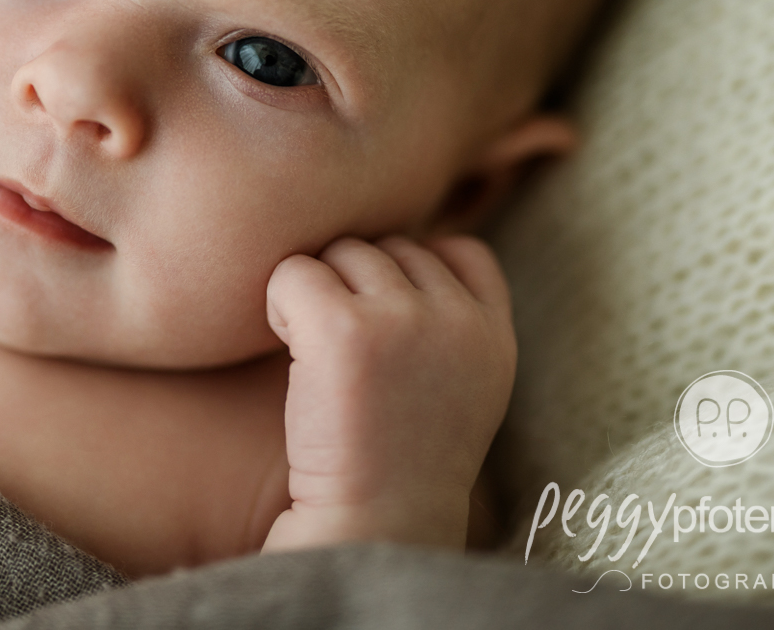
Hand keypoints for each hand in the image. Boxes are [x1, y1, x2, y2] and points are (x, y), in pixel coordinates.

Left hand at [262, 233, 516, 552]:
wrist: (368, 527)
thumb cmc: (397, 463)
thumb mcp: (462, 388)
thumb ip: (451, 323)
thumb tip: (409, 246)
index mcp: (494, 336)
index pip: (463, 251)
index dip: (415, 271)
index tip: (385, 322)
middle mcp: (456, 319)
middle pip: (388, 247)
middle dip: (356, 286)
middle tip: (342, 353)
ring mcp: (402, 319)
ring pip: (339, 253)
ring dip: (316, 293)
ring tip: (317, 357)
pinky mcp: (341, 328)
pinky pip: (292, 272)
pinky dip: (278, 304)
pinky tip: (288, 350)